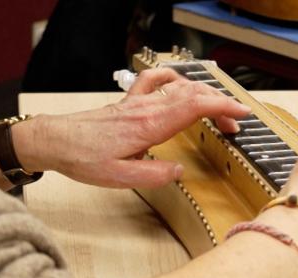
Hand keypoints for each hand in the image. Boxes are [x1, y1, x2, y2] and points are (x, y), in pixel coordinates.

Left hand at [14, 68, 251, 187]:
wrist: (56, 141)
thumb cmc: (83, 159)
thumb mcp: (120, 178)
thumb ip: (154, 175)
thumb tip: (179, 172)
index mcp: (149, 126)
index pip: (194, 107)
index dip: (222, 107)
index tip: (242, 115)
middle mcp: (146, 109)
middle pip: (193, 95)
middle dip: (220, 106)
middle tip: (235, 125)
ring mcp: (138, 103)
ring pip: (179, 88)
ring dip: (204, 96)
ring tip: (217, 113)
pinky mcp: (129, 103)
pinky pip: (156, 82)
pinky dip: (174, 80)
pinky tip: (181, 85)